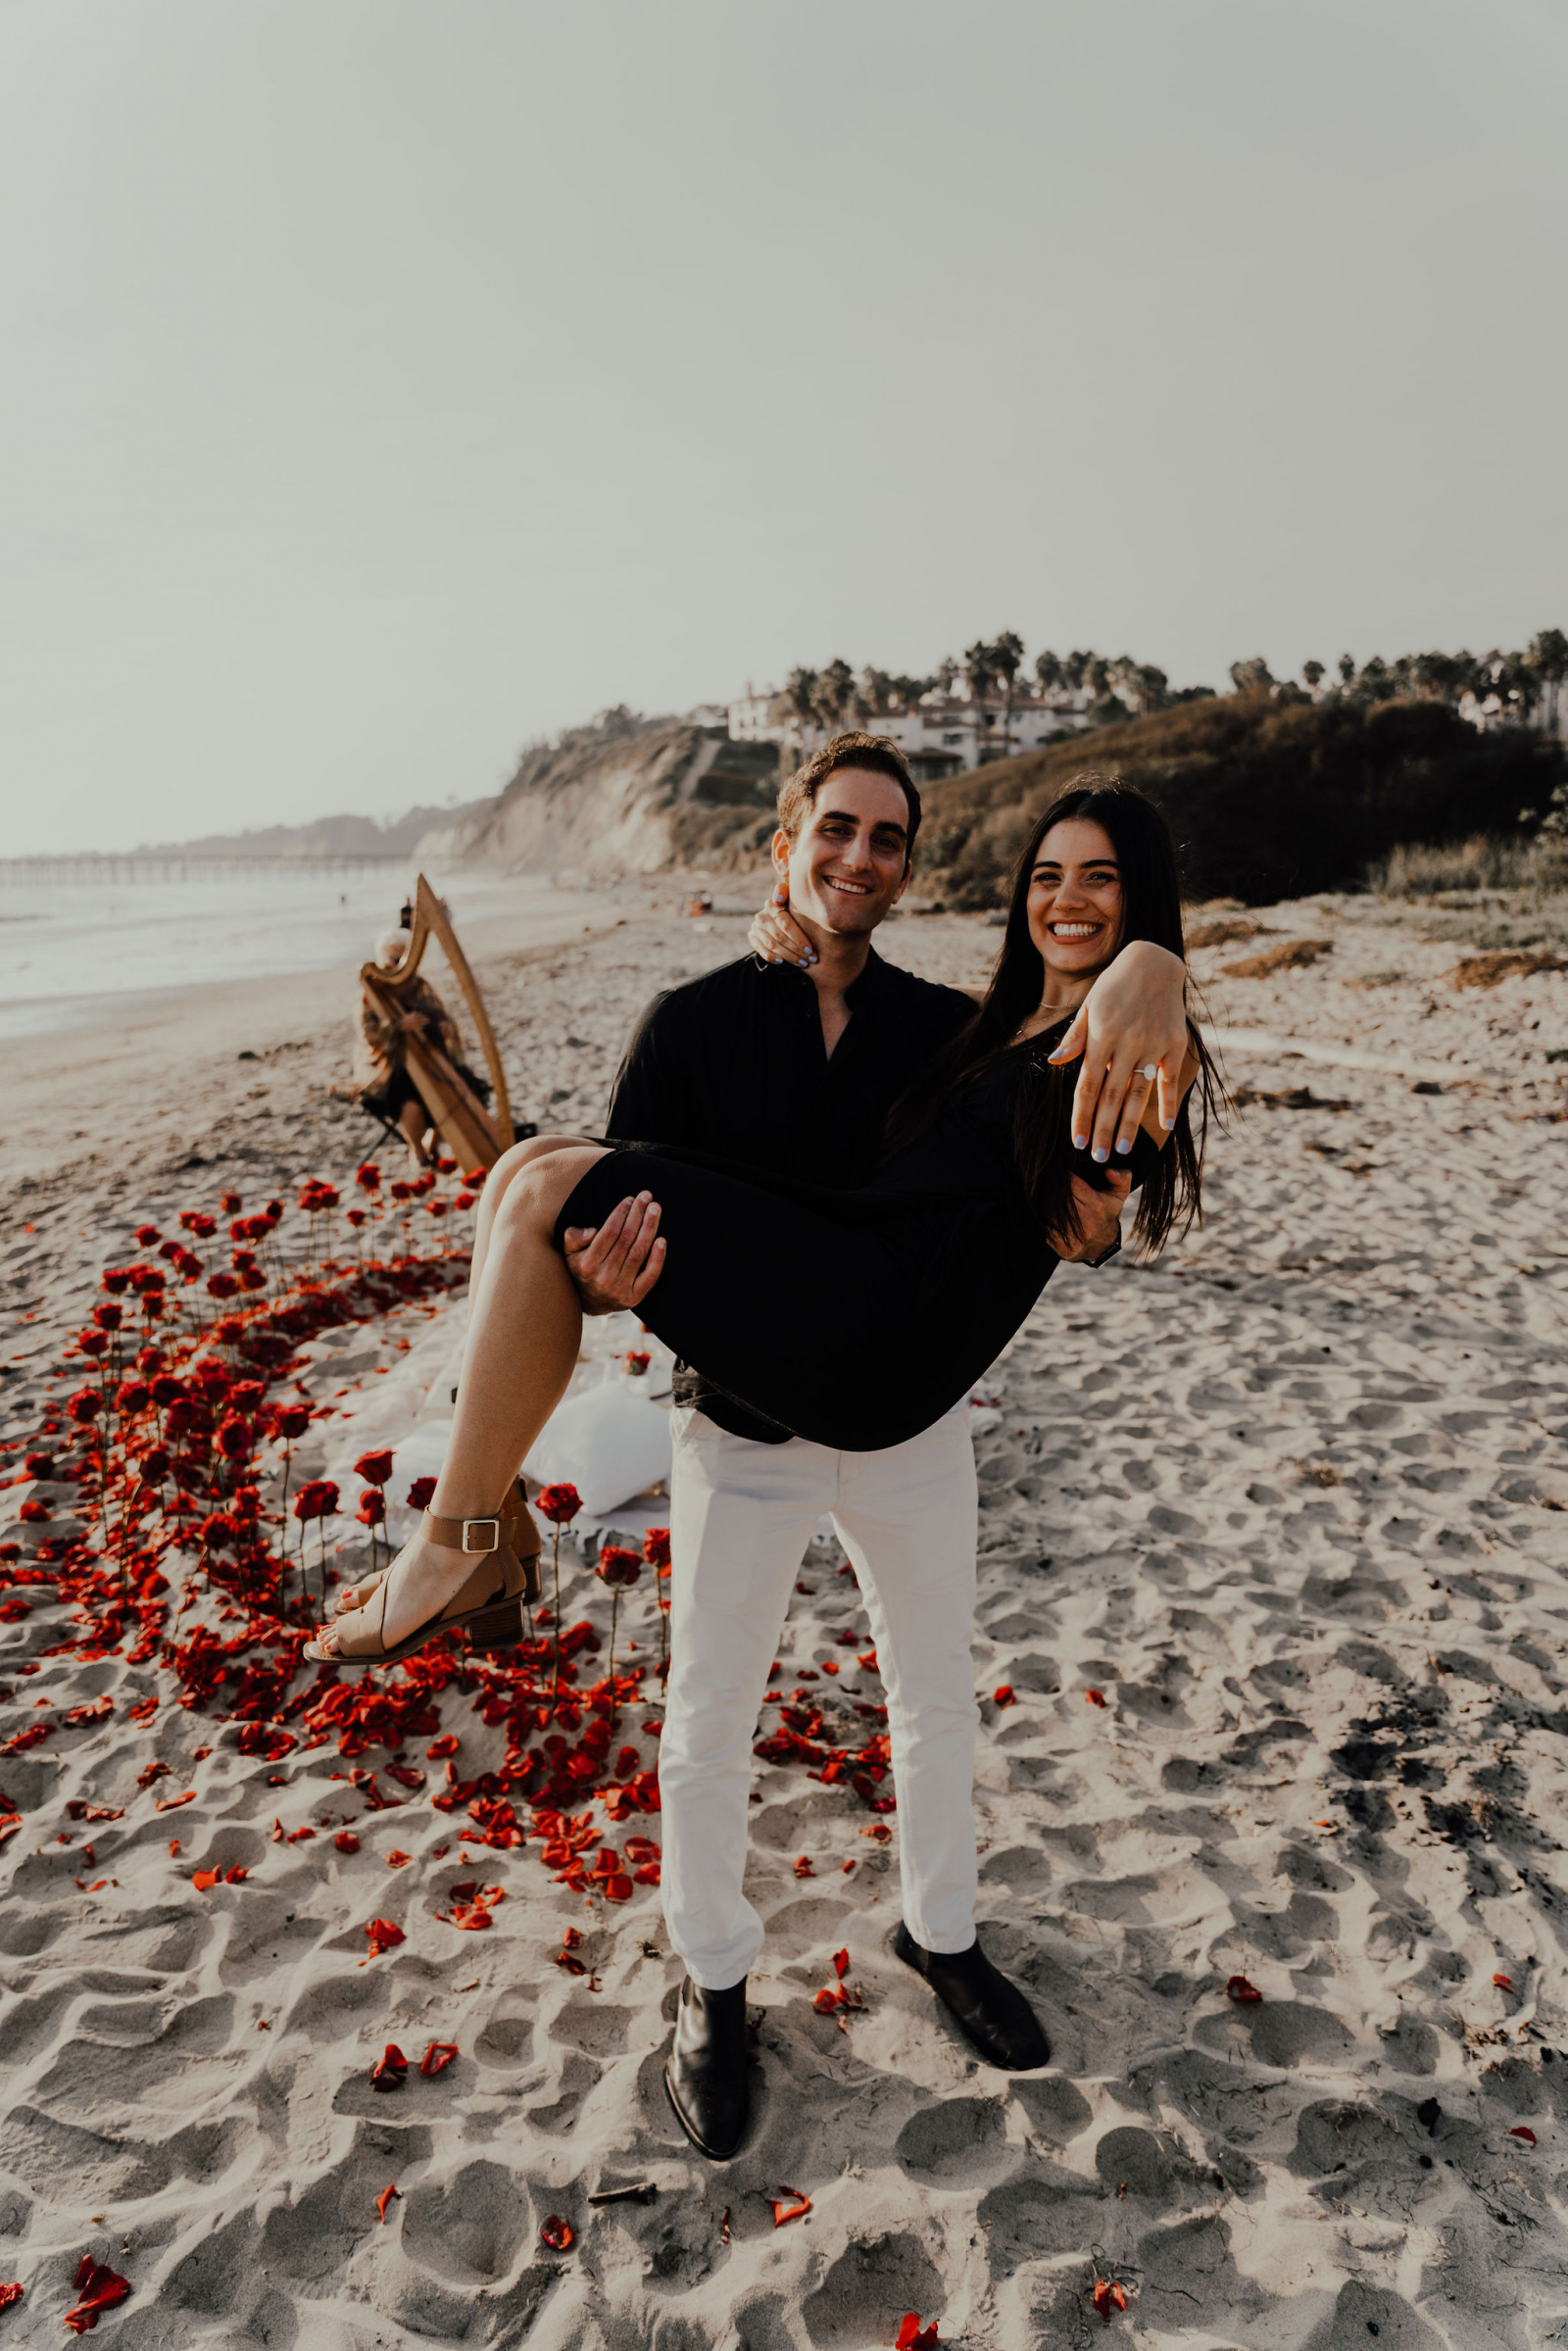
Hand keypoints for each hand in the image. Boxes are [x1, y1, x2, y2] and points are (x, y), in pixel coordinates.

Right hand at [562, 1191, 665, 1312]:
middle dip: (638, 1215)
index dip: (621, 1213)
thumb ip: (573, 1237)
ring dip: (649, 1228)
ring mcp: (620, 1289)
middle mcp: (603, 1277)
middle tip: (647, 1197)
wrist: (591, 1303)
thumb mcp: (568, 1253)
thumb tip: (592, 1231)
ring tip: (655, 1209)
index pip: (609, 1233)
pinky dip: (658, 1258)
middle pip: (626, 1240)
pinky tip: (662, 1240)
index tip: (630, 1199)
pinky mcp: (634, 1297)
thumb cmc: (581, 1269)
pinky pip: (650, 1276)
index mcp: (587, 1264)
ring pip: (639, 1253)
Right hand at [746, 880, 816, 967]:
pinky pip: (762, 950)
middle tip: (811, 959)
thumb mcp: (795, 898)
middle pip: (780, 937)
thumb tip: (777, 899)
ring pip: (772, 945)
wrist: (783, 914)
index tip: (811, 949)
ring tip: (803, 963)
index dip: (799, 939)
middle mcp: (762, 916)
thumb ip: (788, 893)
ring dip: (789, 956)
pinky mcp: (752, 937)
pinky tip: (783, 962)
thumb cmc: (796, 907)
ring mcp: (756, 927)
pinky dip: (772, 957)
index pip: (785, 924)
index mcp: (773, 904)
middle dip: (797, 950)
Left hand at [1046, 940, 1188, 1160]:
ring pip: (1138, 1092)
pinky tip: (1165, 1124)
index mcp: (1101, 1035)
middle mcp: (1126, 1042)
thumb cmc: (1114, 986)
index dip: (1081, 1115)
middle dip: (1102, 1129)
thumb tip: (1054, 1063)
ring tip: (1121, 1148)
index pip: (1087, 1085)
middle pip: (1111, 1095)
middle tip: (1097, 1156)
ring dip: (1129, 1123)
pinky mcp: (1175, 1043)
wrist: (1153, 962)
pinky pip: (1170, 1078)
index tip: (1076, 1141)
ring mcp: (1152, 1043)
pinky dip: (1169, 1101)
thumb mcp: (1088, 1006)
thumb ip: (1074, 1038)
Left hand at [1046, 1170, 1129, 1261]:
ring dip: (1048, 1204)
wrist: (1102, 1245)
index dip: (1065, 1177)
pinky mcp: (1062, 1246)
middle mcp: (1085, 1220)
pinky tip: (1053, 1216)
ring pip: (1049, 1211)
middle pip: (1057, 1197)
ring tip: (1055, 1202)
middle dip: (1055, 1190)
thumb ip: (1121, 1178)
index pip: (1070, 1183)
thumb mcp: (1119, 1195)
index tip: (1065, 1177)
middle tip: (1057, 1188)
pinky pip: (1046, 1227)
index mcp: (1096, 1205)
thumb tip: (1109, 1171)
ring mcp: (1073, 1235)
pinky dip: (1046, 1219)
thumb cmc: (1107, 1213)